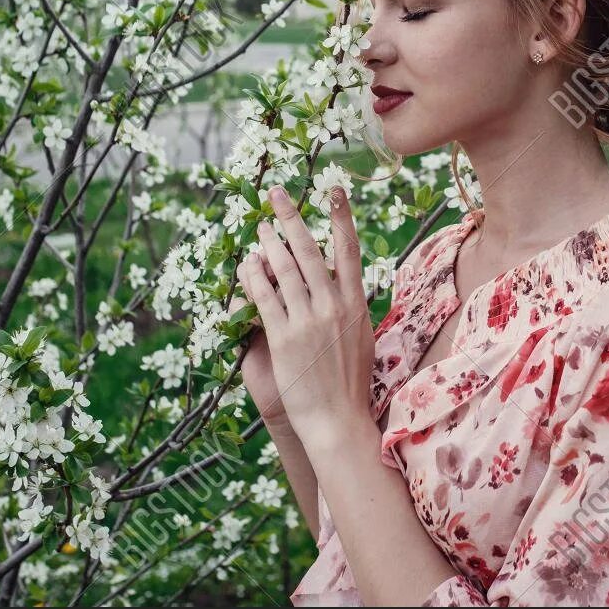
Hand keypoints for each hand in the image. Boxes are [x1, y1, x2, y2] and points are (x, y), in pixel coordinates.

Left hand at [234, 184, 376, 444]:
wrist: (338, 418)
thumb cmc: (351, 382)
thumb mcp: (361, 337)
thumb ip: (349, 306)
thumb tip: (342, 282)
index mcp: (356, 304)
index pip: (350, 250)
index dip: (341, 217)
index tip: (333, 190)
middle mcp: (333, 307)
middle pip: (310, 251)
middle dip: (292, 218)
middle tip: (277, 194)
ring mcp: (307, 321)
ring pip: (285, 269)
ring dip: (270, 243)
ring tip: (261, 226)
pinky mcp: (284, 337)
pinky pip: (265, 297)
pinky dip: (254, 277)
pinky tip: (246, 264)